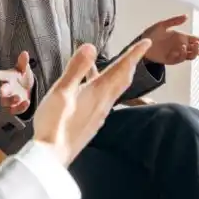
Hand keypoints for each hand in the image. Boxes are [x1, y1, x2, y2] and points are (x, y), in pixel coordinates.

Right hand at [0, 51, 34, 114]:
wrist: (25, 89)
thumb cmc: (21, 77)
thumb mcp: (23, 69)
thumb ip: (23, 62)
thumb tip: (25, 53)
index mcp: (7, 78)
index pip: (1, 76)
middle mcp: (6, 89)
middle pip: (2, 91)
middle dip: (2, 91)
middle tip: (1, 91)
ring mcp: (9, 99)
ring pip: (6, 102)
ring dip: (11, 100)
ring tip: (17, 97)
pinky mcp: (15, 108)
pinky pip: (15, 110)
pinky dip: (20, 107)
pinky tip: (27, 102)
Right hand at [33, 39, 152, 165]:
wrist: (52, 156)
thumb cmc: (55, 123)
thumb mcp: (62, 91)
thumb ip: (76, 68)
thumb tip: (90, 47)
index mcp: (98, 92)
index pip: (121, 68)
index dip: (134, 54)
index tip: (146, 43)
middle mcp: (103, 103)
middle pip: (122, 79)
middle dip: (130, 63)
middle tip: (137, 52)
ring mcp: (99, 114)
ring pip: (114, 90)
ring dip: (117, 75)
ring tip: (111, 65)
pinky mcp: (92, 122)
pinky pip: (105, 100)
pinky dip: (105, 87)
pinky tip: (92, 88)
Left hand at [142, 14, 198, 64]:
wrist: (141, 44)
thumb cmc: (151, 34)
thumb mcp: (163, 25)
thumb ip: (174, 20)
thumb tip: (186, 16)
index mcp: (183, 37)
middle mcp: (182, 46)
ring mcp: (177, 54)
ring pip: (192, 55)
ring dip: (196, 51)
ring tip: (196, 44)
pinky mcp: (171, 60)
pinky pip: (180, 58)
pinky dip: (183, 54)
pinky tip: (182, 48)